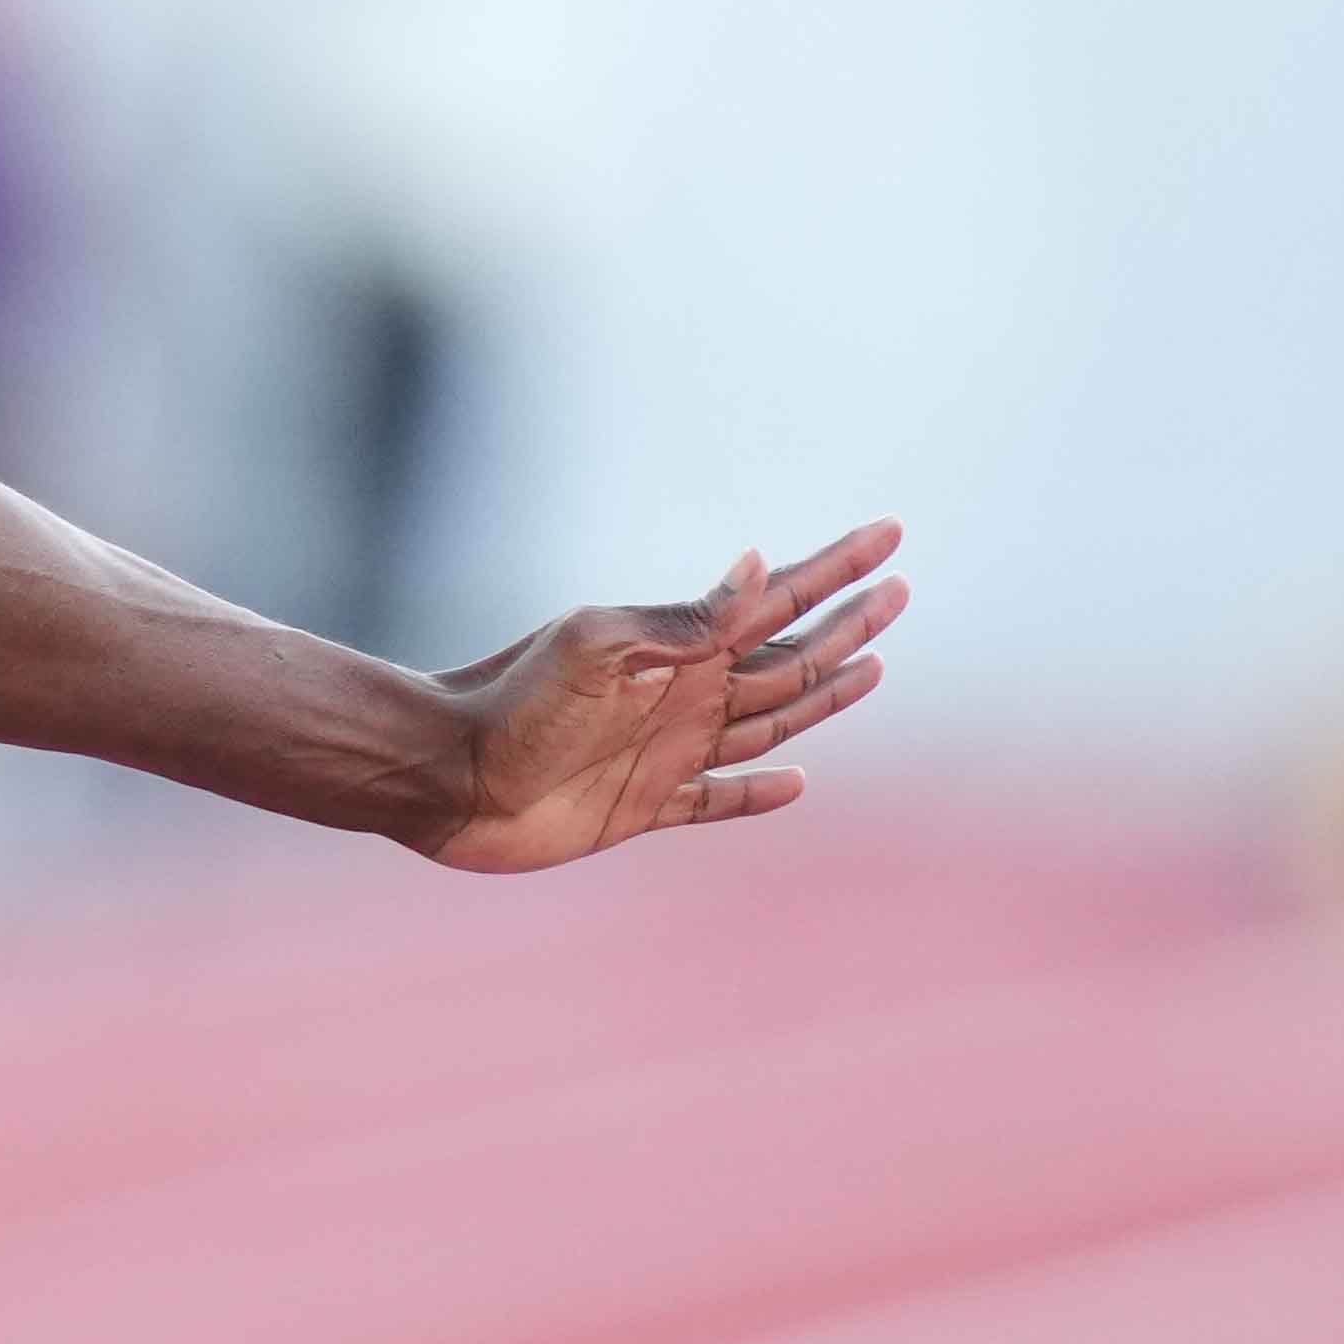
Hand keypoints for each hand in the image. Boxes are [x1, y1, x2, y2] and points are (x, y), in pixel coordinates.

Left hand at [416, 522, 903, 873]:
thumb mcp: (597, 647)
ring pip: (770, 723)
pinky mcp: (644, 808)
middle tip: (899, 592)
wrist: (444, 775)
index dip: (835, 569)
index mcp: (679, 649)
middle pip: (788, 660)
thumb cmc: (510, 701)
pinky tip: (797, 781)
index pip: (777, 601)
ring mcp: (668, 753)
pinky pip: (718, 801)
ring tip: (870, 666)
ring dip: (822, 696)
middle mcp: (684, 696)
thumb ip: (682, 622)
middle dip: (846, 626)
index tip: (889, 535)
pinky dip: (759, 793)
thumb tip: (759, 566)